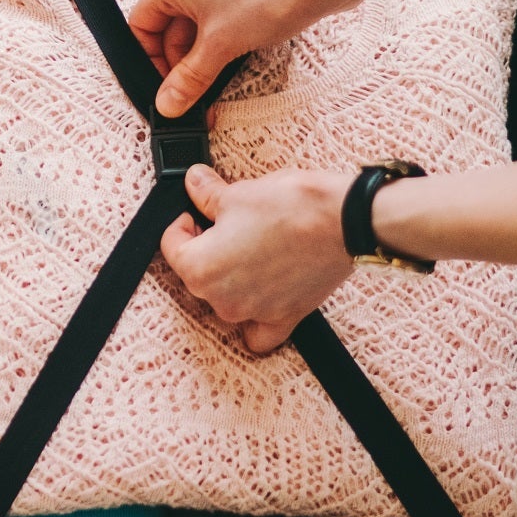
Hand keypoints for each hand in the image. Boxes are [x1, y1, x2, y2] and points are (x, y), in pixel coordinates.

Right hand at [128, 0, 332, 117]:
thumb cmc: (267, 0)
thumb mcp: (220, 46)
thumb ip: (189, 79)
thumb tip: (166, 105)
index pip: (141, 24)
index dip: (149, 59)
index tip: (166, 88)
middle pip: (169, 28)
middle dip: (180, 63)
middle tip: (194, 95)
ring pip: (195, 26)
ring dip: (202, 56)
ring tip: (216, 84)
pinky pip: (217, 18)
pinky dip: (220, 42)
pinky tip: (233, 62)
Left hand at [160, 164, 353, 353]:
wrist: (345, 221)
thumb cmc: (292, 207)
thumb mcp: (238, 193)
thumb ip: (207, 195)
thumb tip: (194, 184)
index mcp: (201, 269)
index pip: (171, 245)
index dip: (181, 221)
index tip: (195, 210)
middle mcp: (222, 300)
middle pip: (196, 274)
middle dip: (204, 247)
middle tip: (224, 222)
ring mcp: (253, 313)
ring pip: (224, 300)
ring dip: (229, 277)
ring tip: (249, 246)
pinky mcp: (283, 318)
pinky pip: (257, 332)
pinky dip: (253, 320)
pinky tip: (259, 296)